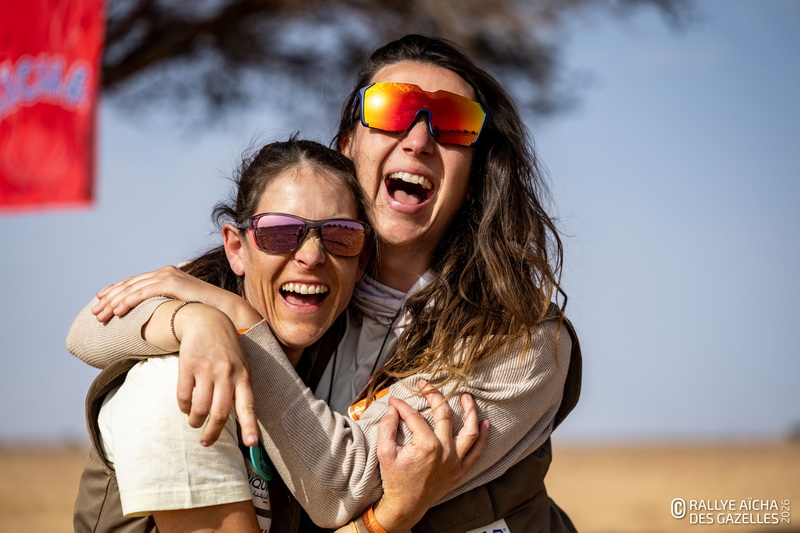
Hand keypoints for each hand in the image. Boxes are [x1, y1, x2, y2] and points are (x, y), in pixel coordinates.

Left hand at [91, 265, 260, 328]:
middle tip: (95, 312)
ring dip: (114, 302)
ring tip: (101, 315)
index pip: (134, 283)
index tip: (100, 302)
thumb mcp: (179, 309)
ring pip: (133, 288)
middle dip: (109, 298)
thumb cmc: (205, 314)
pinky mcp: (173, 283)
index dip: (115, 292)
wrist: (226, 311)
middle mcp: (165, 273)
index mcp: (166, 276)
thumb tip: (150, 320)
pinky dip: (129, 301)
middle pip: (130, 284)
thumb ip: (165, 308)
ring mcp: (169, 276)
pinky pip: (145, 292)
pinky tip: (118, 311)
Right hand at [171, 303, 259, 447]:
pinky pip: (183, 397)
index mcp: (244, 376)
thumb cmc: (228, 350)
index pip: (248, 405)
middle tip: (206, 442)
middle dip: (212, 433)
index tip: (251, 444)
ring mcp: (207, 369)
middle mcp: (227, 374)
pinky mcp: (188, 366)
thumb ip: (240, 389)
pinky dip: (184, 407)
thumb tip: (238, 419)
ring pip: (199, 409)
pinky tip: (186, 407)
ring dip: (195, 422)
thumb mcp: (242, 366)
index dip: (250, 426)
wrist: (207, 321)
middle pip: (220, 414)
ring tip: (195, 423)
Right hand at [373, 379, 488, 531]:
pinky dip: (483, 437)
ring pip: (469, 431)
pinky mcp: (460, 470)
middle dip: (434, 396)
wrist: (405, 506)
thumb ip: (387, 427)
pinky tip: (485, 423)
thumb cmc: (395, 480)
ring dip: (470, 411)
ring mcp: (455, 461)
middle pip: (444, 415)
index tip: (394, 401)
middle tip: (426, 386)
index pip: (415, 416)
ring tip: (467, 397)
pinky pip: (477, 452)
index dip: (402, 406)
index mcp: (426, 445)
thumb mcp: (384, 452)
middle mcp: (445, 451)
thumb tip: (393, 409)